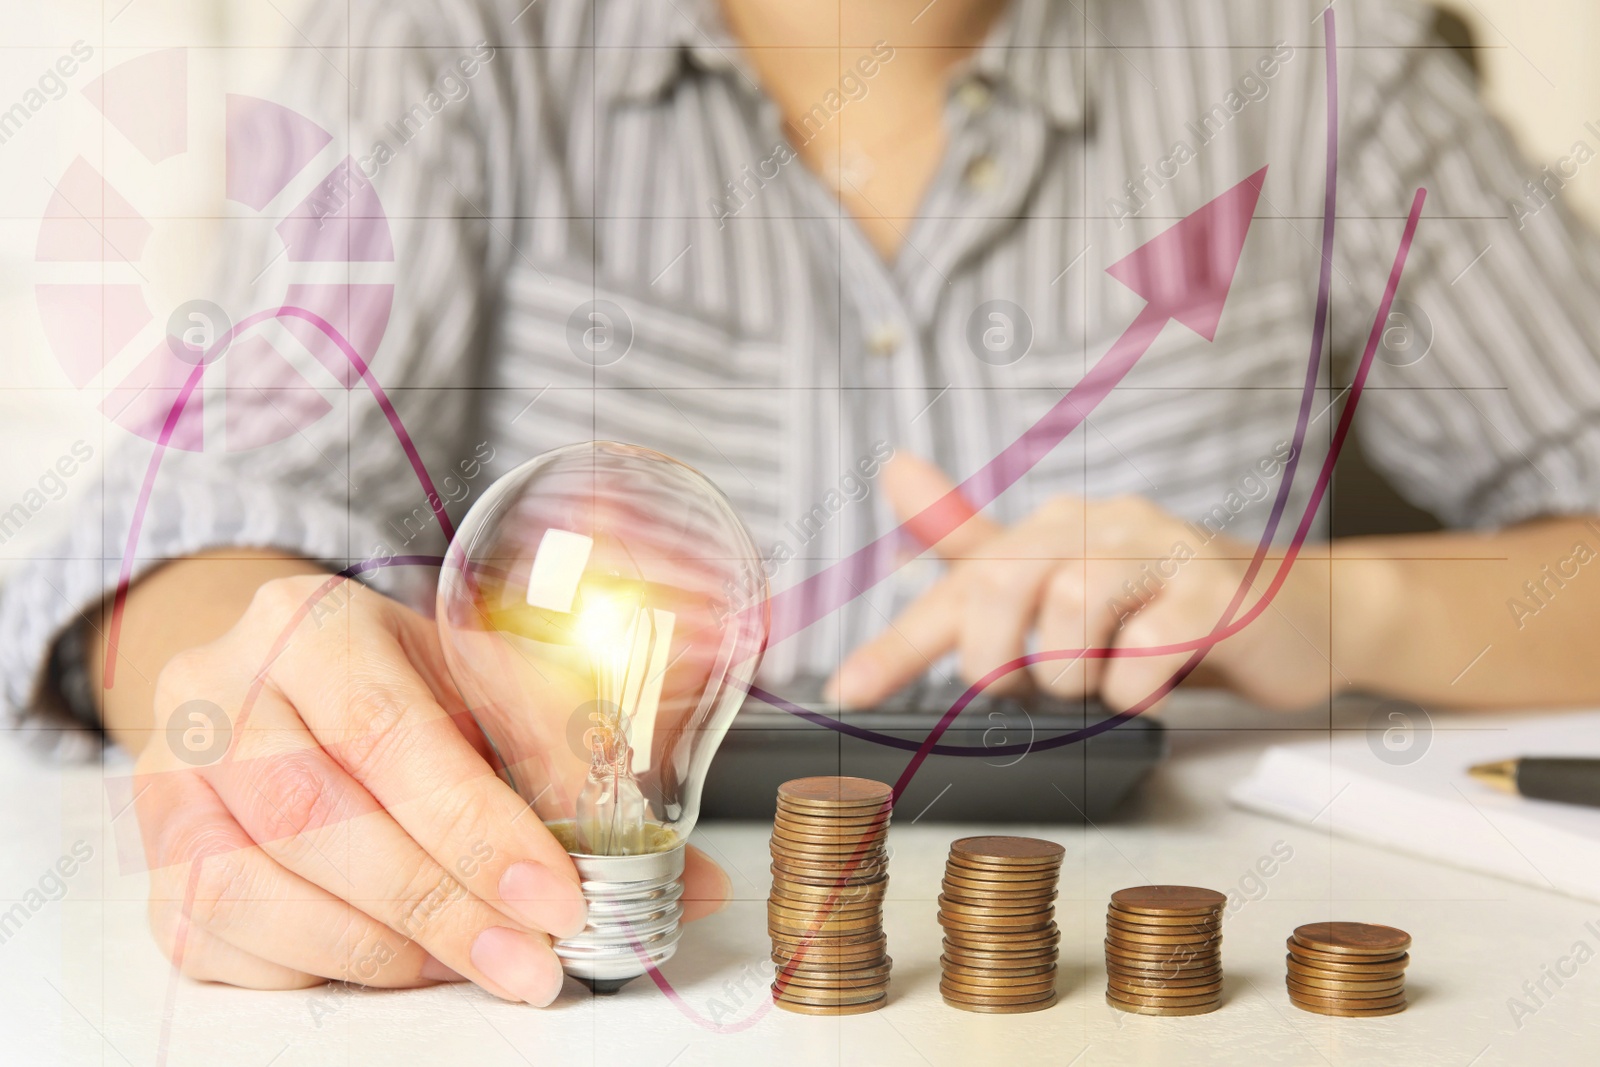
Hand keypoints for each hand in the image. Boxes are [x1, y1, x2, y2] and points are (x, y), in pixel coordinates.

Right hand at [133, 574, 727, 1002]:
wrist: (275, 676)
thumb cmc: (399, 680)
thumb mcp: (489, 682)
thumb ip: (580, 761)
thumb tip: (685, 879)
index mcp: (312, 624)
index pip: (389, 732)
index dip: (475, 827)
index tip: (557, 897)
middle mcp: (219, 693)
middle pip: (315, 819)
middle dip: (441, 905)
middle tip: (533, 962)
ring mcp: (171, 782)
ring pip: (256, 890)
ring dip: (382, 948)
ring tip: (474, 960)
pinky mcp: (158, 863)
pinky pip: (223, 939)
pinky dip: (321, 967)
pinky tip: (398, 959)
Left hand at [826, 455, 1342, 712]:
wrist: (1295, 614)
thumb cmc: (1164, 605)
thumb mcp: (1064, 581)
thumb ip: (979, 546)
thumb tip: (893, 470)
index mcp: (1053, 526)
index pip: (958, 586)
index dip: (897, 645)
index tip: (846, 690)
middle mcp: (1101, 522)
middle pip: (1004, 589)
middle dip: (1000, 659)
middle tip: (1026, 687)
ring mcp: (1164, 550)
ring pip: (1070, 617)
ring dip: (1075, 677)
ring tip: (1105, 679)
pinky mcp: (1217, 591)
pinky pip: (1144, 654)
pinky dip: (1135, 688)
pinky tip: (1155, 680)